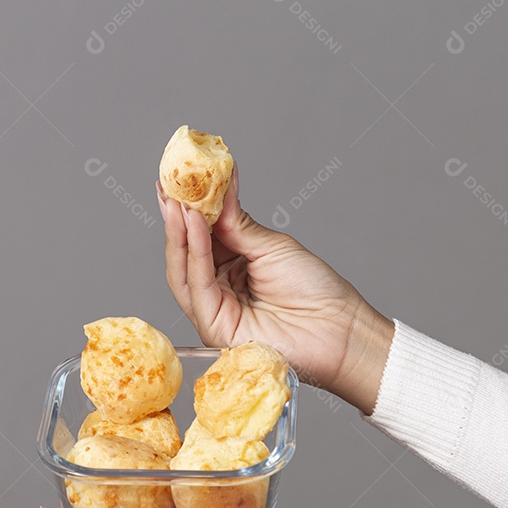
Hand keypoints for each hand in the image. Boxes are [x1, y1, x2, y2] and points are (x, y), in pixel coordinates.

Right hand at [156, 166, 394, 413]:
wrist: (338, 328)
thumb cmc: (313, 289)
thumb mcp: (272, 246)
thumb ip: (237, 224)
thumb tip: (217, 189)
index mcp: (232, 268)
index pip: (201, 236)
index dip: (188, 209)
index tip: (178, 180)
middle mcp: (218, 289)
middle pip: (186, 253)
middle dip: (176, 218)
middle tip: (169, 185)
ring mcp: (214, 309)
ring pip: (184, 269)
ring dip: (179, 232)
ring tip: (178, 201)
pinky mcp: (214, 326)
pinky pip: (197, 284)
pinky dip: (194, 251)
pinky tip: (195, 224)